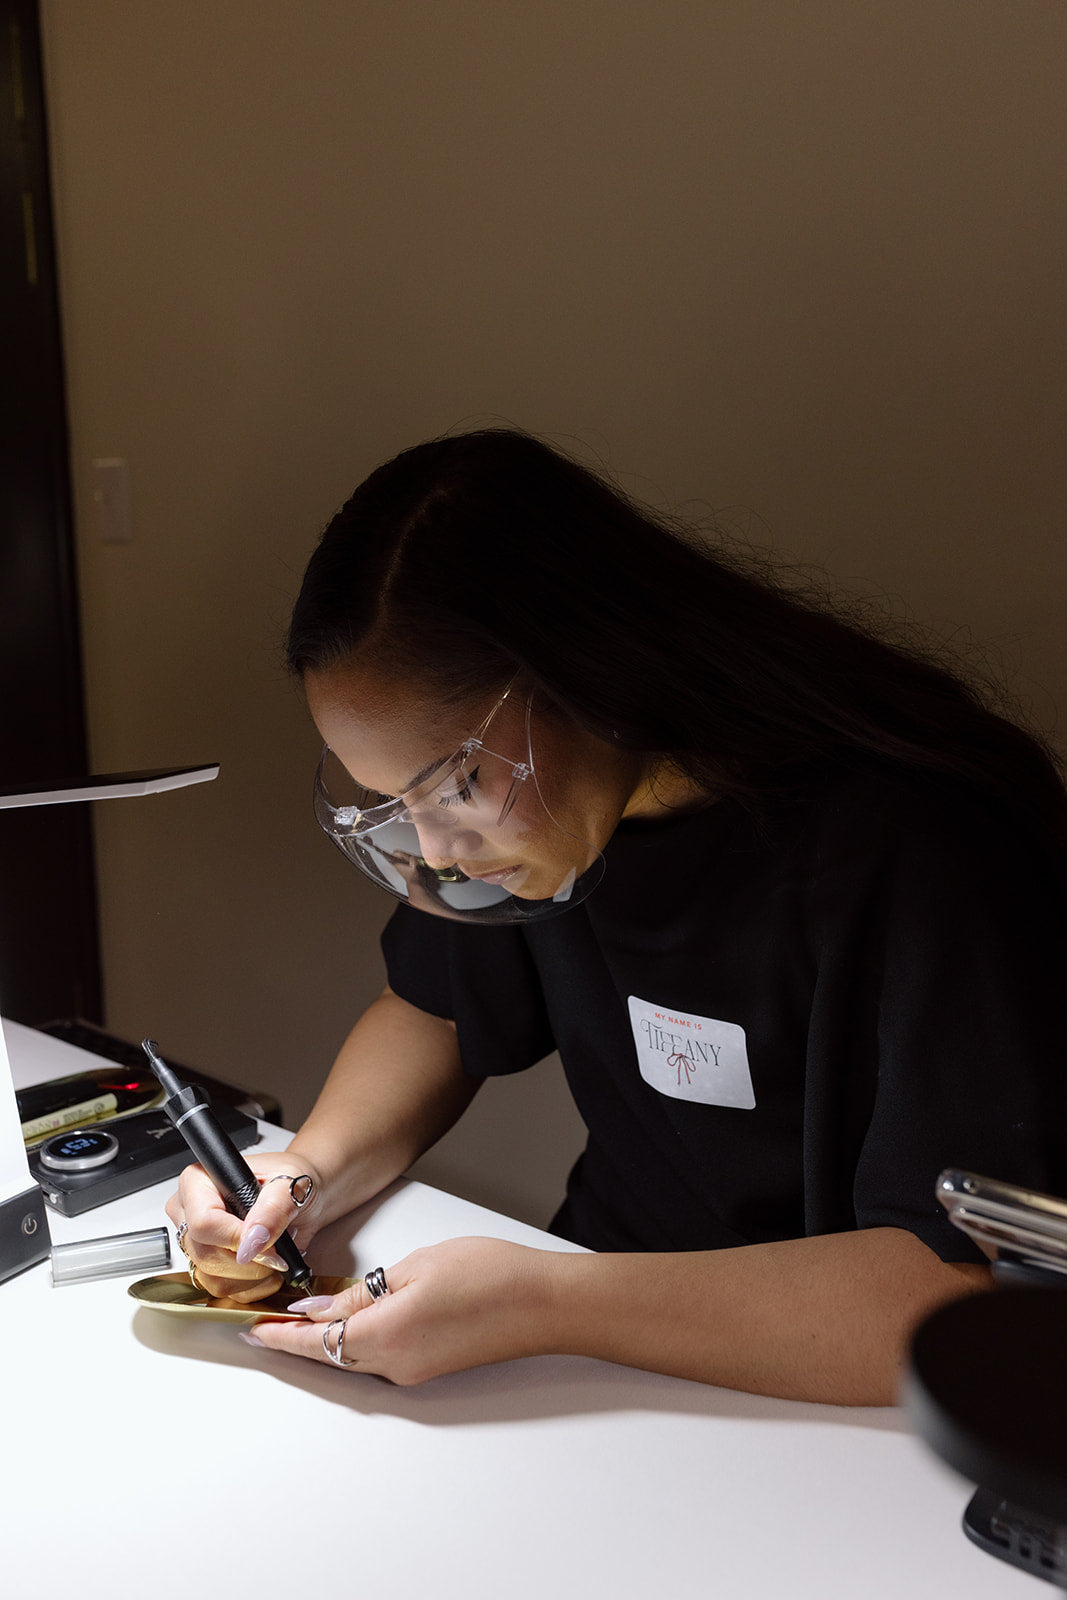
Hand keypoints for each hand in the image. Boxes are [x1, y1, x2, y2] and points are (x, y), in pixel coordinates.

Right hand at [164, 1150, 325, 1303]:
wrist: (303, 1195)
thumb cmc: (291, 1181)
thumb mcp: (290, 1185)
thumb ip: (273, 1209)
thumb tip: (253, 1239)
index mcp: (199, 1180)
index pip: (203, 1222)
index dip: (236, 1239)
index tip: (267, 1244)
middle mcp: (190, 1211)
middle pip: (206, 1255)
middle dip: (251, 1261)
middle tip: (280, 1249)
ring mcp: (196, 1241)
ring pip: (213, 1279)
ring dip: (254, 1276)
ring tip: (277, 1254)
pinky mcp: (206, 1265)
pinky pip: (224, 1291)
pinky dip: (254, 1286)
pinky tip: (269, 1267)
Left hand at [242, 1236, 559, 1381]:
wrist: (543, 1302)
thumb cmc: (490, 1274)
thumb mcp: (416, 1268)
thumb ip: (362, 1293)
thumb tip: (321, 1308)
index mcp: (386, 1336)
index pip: (315, 1341)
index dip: (280, 1336)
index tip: (253, 1329)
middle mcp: (395, 1364)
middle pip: (330, 1354)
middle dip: (297, 1338)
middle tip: (268, 1319)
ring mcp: (415, 1370)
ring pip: (354, 1356)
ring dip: (328, 1338)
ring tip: (304, 1314)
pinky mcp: (431, 1365)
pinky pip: (380, 1355)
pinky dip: (358, 1339)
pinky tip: (356, 1317)